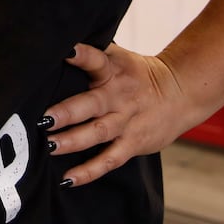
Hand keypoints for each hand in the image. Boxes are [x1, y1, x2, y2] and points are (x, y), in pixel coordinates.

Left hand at [41, 43, 200, 188]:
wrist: (181, 92)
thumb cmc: (136, 73)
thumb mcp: (118, 57)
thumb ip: (91, 55)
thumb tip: (56, 44)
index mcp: (113, 69)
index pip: (96, 59)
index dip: (81, 55)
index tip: (65, 52)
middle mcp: (118, 95)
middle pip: (91, 104)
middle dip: (66, 112)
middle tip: (42, 120)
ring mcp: (126, 121)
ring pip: (98, 133)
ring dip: (73, 141)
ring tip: (49, 147)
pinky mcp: (133, 143)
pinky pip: (109, 159)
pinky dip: (89, 171)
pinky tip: (67, 179)